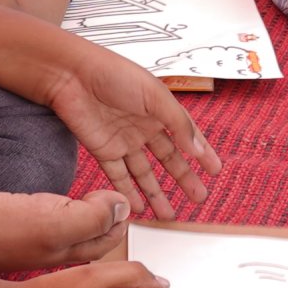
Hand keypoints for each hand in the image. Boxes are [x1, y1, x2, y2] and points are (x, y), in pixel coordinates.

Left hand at [33, 47, 219, 218]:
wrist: (72, 75)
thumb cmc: (113, 73)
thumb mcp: (155, 96)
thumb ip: (178, 123)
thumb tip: (198, 149)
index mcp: (159, 109)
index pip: (186, 135)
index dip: (202, 152)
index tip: (215, 170)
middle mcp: (143, 127)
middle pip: (168, 159)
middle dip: (184, 179)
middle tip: (198, 198)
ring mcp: (123, 141)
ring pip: (144, 173)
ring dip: (156, 193)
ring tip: (169, 214)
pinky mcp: (103, 150)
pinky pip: (119, 177)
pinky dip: (128, 193)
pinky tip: (138, 208)